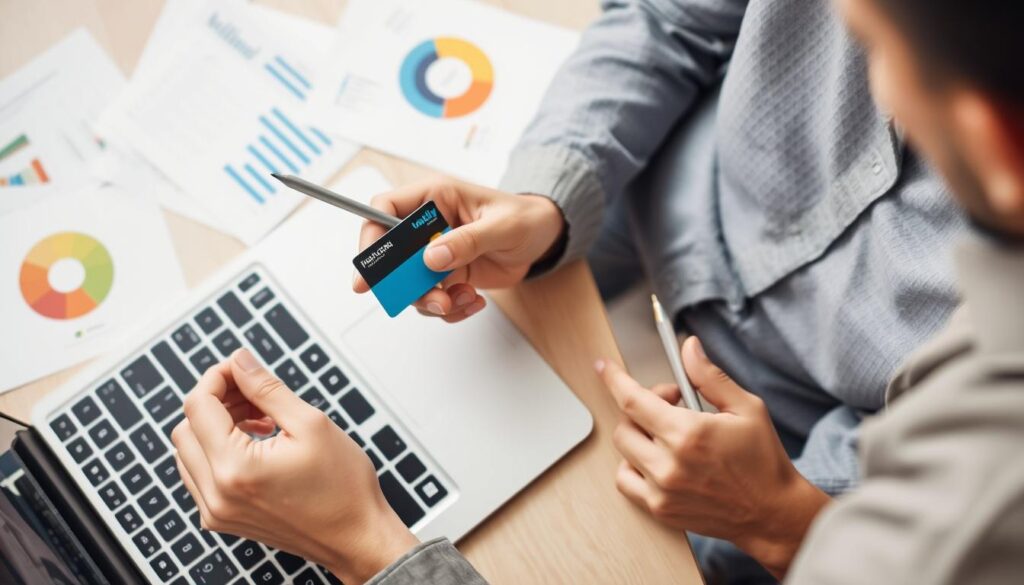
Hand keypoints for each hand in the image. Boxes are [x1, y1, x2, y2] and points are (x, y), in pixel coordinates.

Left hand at [172, 349, 418, 583]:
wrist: (356, 537)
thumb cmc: (343, 488)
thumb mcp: (311, 424)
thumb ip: (267, 389)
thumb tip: (240, 362)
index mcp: (235, 469)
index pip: (198, 406)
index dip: (217, 377)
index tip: (242, 368)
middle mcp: (217, 495)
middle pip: (186, 427)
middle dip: (216, 400)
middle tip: (254, 392)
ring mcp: (216, 512)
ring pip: (188, 451)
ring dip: (215, 425)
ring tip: (260, 418)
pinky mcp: (223, 519)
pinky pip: (199, 475)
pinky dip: (217, 450)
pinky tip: (254, 442)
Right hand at [353, 177, 564, 322]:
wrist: (543, 237)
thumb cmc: (524, 218)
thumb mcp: (502, 226)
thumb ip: (467, 240)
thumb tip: (432, 258)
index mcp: (435, 198)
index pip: (384, 210)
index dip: (370, 238)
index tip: (369, 270)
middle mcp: (428, 227)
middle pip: (391, 257)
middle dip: (405, 284)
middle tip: (433, 299)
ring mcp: (436, 254)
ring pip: (411, 285)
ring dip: (432, 301)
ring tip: (463, 301)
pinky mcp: (448, 276)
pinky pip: (434, 299)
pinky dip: (451, 308)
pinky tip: (474, 301)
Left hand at [596, 338, 830, 578]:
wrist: (773, 513)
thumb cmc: (763, 460)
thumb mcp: (746, 408)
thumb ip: (710, 377)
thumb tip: (688, 348)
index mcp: (689, 433)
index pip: (633, 399)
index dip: (614, 379)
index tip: (603, 367)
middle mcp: (669, 463)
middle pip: (626, 422)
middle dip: (643, 405)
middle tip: (673, 403)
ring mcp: (661, 490)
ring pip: (624, 450)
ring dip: (639, 434)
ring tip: (669, 433)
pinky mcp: (660, 509)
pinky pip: (625, 480)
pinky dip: (633, 464)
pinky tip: (658, 458)